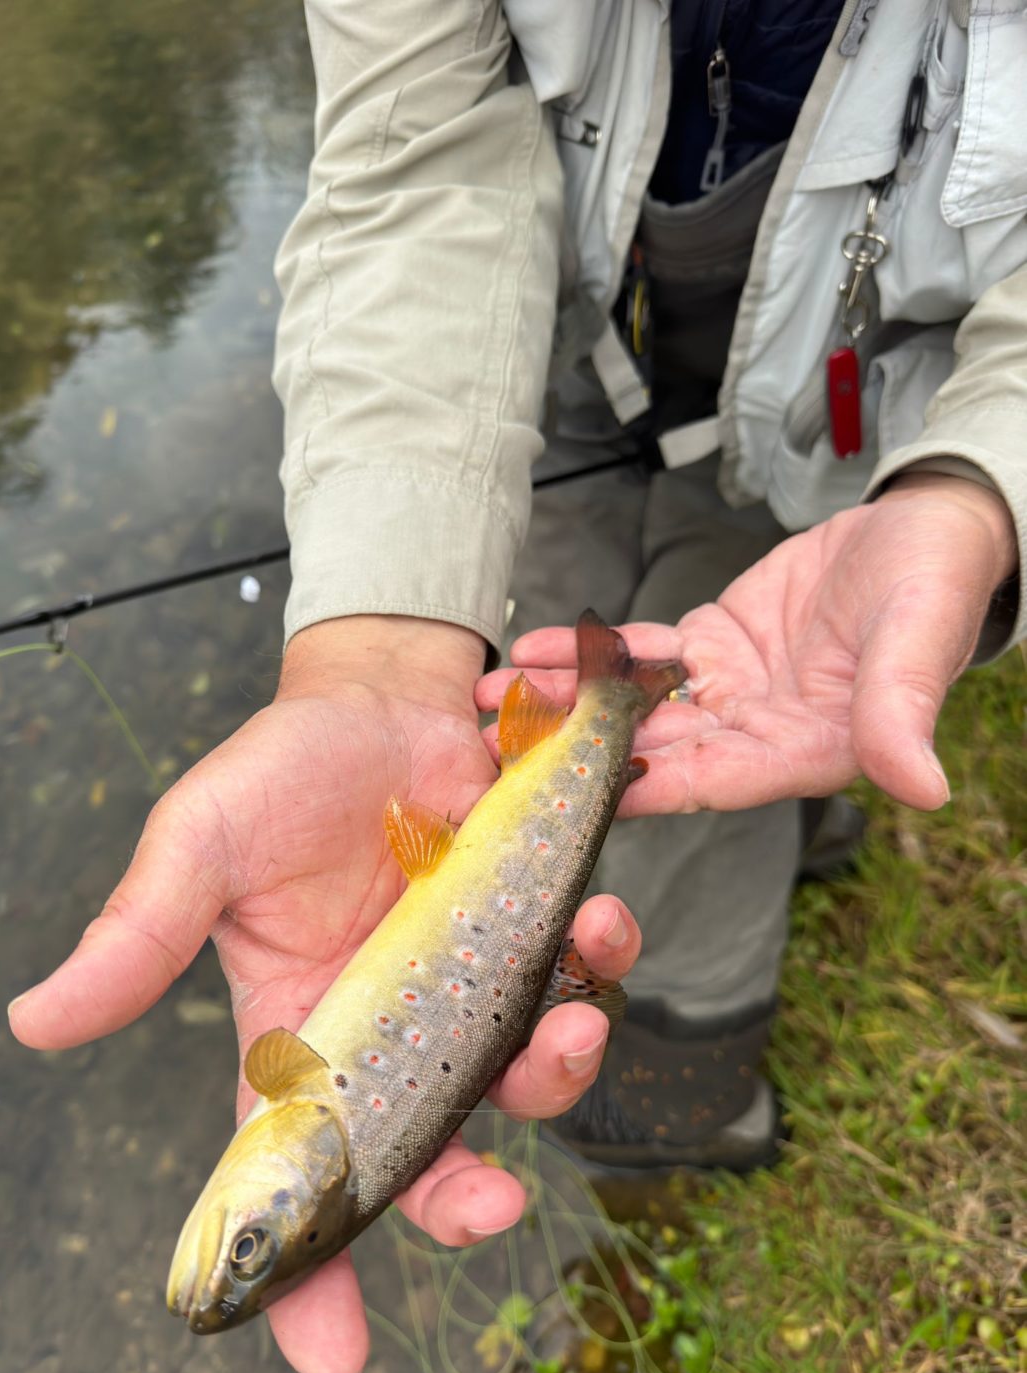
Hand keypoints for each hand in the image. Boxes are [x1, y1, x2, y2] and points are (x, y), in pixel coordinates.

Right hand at [8, 616, 640, 1372]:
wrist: (377, 696)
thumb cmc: (279, 774)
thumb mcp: (199, 846)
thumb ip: (138, 937)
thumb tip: (31, 1024)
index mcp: (299, 1030)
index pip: (294, 1169)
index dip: (307, 1270)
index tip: (331, 1360)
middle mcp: (391, 1027)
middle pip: (425, 1155)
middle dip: (460, 1202)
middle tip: (486, 1210)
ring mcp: (469, 983)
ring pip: (519, 1077)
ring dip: (555, 1073)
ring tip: (574, 1025)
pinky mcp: (531, 925)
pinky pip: (580, 974)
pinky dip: (600, 963)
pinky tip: (596, 925)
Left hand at [479, 479, 1017, 813]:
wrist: (926, 529)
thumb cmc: (935, 586)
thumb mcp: (917, 643)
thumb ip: (902, 714)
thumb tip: (924, 790)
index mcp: (800, 752)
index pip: (706, 780)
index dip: (637, 786)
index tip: (566, 790)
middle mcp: (754, 733)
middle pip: (650, 750)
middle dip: (569, 749)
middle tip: (493, 750)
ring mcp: (727, 692)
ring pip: (632, 703)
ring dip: (562, 701)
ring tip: (490, 699)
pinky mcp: (710, 647)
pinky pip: (639, 655)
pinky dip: (588, 654)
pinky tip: (533, 650)